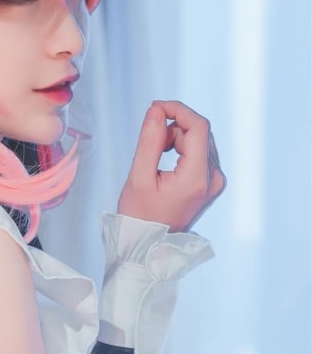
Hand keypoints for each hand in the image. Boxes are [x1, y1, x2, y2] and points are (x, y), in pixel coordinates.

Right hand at [117, 100, 226, 231]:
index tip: (155, 108)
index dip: (178, 110)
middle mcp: (213, 179)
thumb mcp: (139, 177)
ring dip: (177, 138)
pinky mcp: (211, 183)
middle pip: (199, 132)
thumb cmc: (140, 216)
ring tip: (155, 157)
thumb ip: (149, 140)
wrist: (148, 245)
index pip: (198, 127)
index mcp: (197, 178)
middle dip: (173, 127)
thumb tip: (156, 110)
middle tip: (149, 141)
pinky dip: (182, 149)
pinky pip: (199, 152)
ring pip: (199, 140)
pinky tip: (166, 162)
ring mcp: (215, 182)